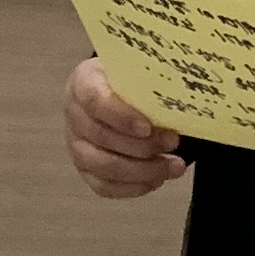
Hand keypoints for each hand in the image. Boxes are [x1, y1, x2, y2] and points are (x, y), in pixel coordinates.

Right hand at [64, 58, 186, 198]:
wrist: (115, 90)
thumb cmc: (130, 80)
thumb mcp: (136, 68)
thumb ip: (151, 78)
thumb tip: (180, 96)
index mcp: (83, 82)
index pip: (95, 101)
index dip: (121, 117)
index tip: (149, 127)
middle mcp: (75, 115)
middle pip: (102, 138)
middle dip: (143, 146)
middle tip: (174, 142)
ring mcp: (77, 146)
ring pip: (105, 167)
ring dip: (144, 170)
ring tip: (174, 166)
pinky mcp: (85, 170)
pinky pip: (106, 187)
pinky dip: (135, 186)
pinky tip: (158, 178)